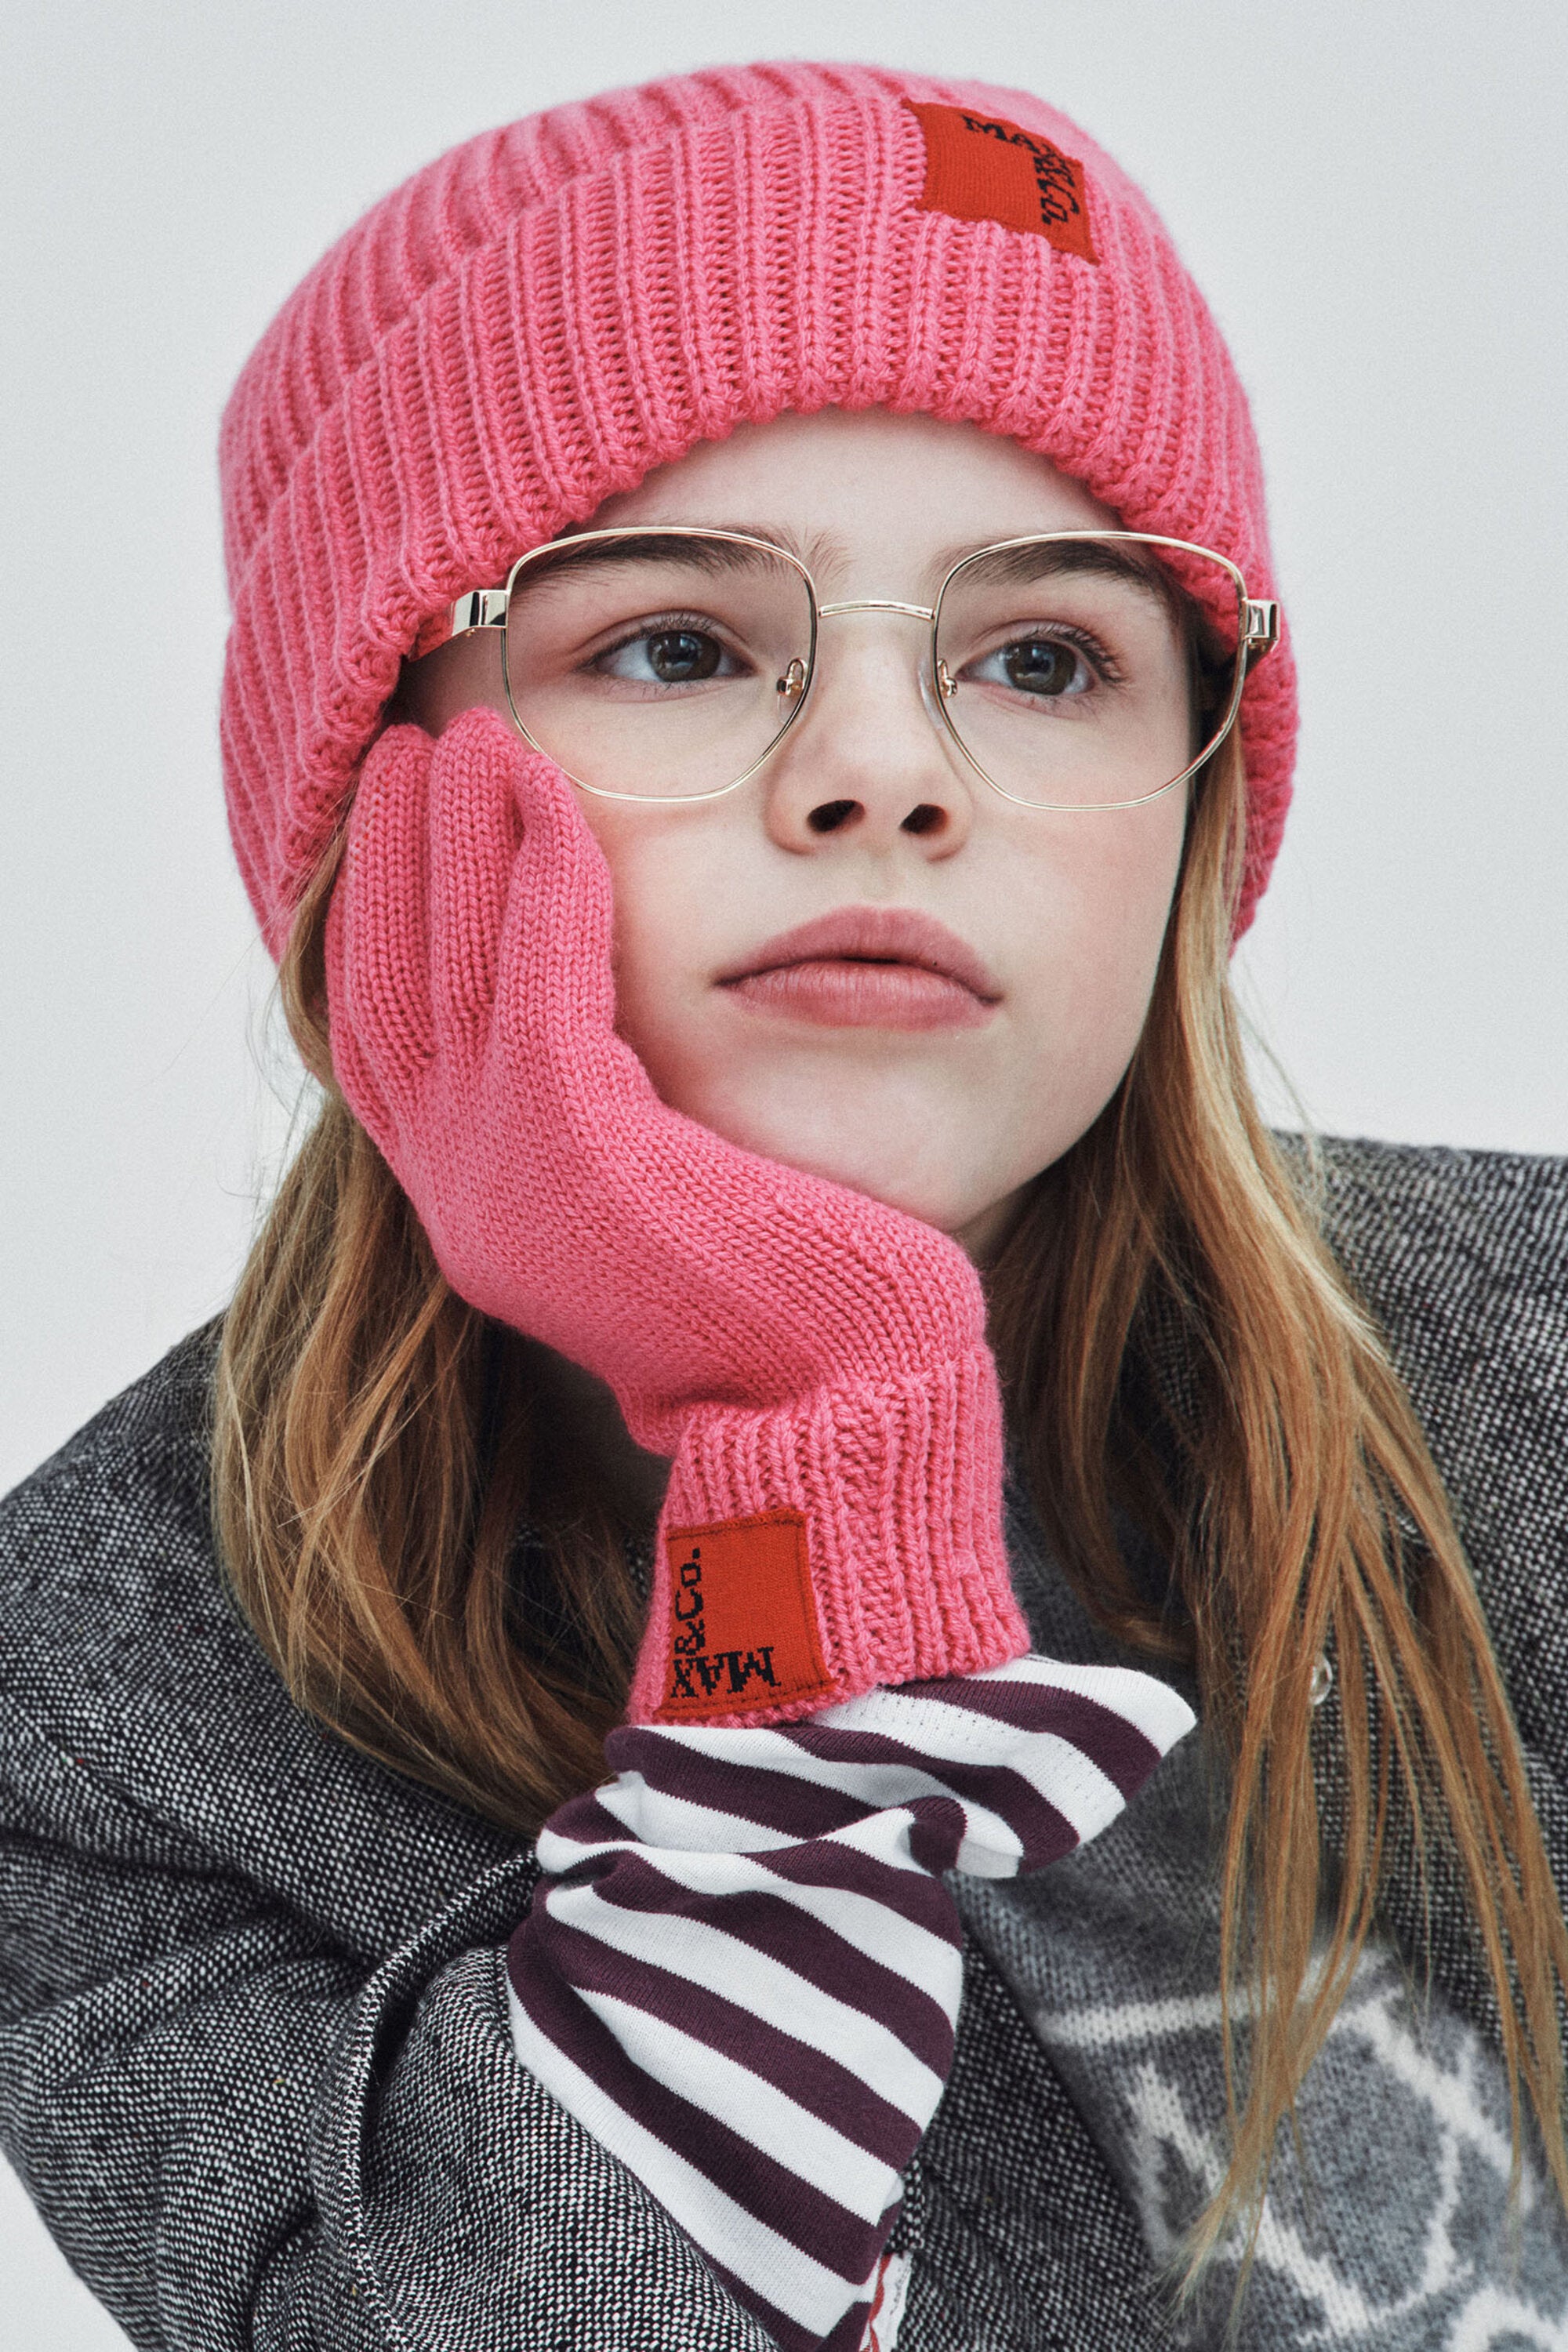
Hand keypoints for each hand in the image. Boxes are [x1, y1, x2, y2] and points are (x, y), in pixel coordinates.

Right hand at [325, 709, 1026, 1721]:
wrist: (846, 1399)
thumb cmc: (797, 1299)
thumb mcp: (674, 1196)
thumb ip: (616, 1122)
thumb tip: (611, 1038)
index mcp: (484, 1215)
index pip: (391, 1042)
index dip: (383, 921)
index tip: (402, 820)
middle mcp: (467, 1205)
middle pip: (392, 993)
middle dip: (395, 862)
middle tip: (410, 746)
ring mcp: (508, 1186)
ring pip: (450, 972)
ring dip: (458, 841)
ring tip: (474, 736)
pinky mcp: (580, 1158)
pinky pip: (539, 983)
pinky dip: (540, 880)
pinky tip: (555, 795)